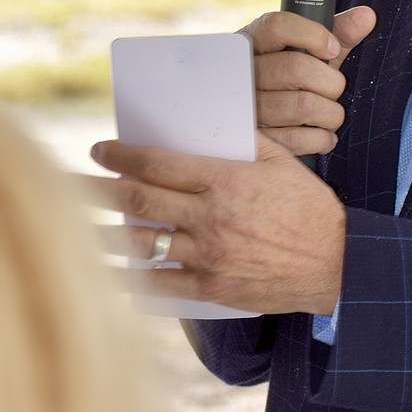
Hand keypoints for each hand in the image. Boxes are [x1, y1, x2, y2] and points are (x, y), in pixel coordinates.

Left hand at [90, 133, 344, 314]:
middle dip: (97, 188)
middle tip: (74, 181)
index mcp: (226, 179)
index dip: (121, 155)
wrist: (336, 261)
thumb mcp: (282, 162)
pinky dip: (132, 279)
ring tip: (79, 227)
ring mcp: (210, 254)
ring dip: (104, 232)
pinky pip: (160, 284)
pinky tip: (112, 273)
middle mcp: (211, 215)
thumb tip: (214, 125)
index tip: (102, 149)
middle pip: (137, 199)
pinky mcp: (213, 286)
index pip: (158, 162)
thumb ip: (245, 142)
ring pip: (141, 242)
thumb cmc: (310, 207)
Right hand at [243, 6, 376, 155]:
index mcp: (255, 41)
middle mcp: (245, 72)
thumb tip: (367, 16)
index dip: (312, 36)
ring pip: (303, 106)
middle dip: (331, 81)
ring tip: (330, 112)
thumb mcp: (312, 51)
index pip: (277, 26)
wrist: (262, 117)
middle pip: (297, 68)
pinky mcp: (256, 140)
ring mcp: (247, 107)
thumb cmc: (293, 77)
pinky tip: (322, 133)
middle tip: (334, 88)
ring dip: (330, 113)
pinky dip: (321, 138)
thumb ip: (338, 33)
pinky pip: (297, 140)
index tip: (332, 49)